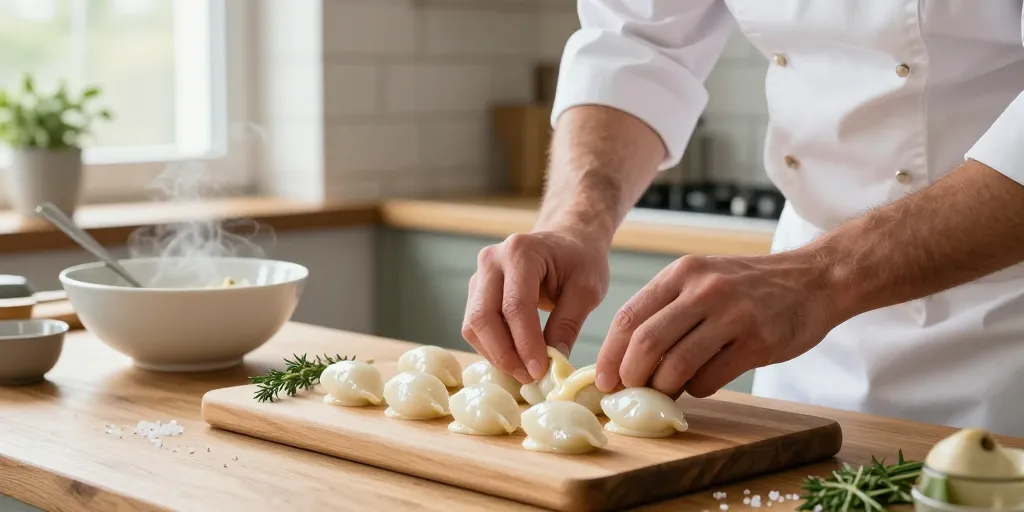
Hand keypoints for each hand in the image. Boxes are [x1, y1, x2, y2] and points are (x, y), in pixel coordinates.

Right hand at [462, 230, 609, 383]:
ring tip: (523, 371)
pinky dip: (491, 347)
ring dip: (495, 354)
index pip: (515, 306)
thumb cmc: (580, 260)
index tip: (540, 371)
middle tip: (528, 377)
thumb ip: (567, 325)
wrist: (567, 239)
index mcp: (521, 252)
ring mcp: (479, 274)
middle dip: (504, 354)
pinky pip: (475, 326)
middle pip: (483, 317)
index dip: (525, 344)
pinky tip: (514, 358)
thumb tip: (552, 365)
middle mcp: (492, 260)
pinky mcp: (476, 290)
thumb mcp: (587, 290)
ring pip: (473, 325)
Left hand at [594, 251, 839, 397]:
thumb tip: (626, 359)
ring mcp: (732, 314)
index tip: (603, 380)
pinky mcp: (757, 341)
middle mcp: (703, 290)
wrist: (814, 279)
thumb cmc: (749, 287)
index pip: (628, 317)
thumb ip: (666, 310)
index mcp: (681, 273)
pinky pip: (710, 378)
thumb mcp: (702, 280)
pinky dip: (696, 390)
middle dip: (630, 376)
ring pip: (676, 365)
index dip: (609, 355)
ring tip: (666, 392)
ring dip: (664, 388)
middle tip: (629, 393)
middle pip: (646, 343)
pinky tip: (700, 384)